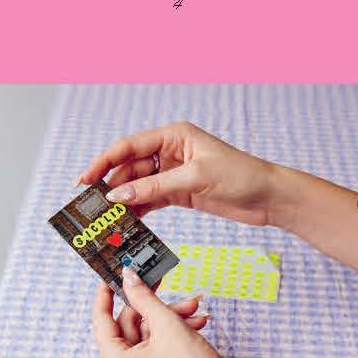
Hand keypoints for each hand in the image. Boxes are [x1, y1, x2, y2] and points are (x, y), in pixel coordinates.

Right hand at [78, 120, 281, 226]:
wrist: (271, 198)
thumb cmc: (242, 176)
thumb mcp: (196, 179)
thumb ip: (155, 187)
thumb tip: (119, 195)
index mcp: (173, 136)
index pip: (128, 147)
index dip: (104, 162)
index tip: (85, 179)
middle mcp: (169, 152)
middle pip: (129, 168)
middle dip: (111, 185)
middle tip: (92, 205)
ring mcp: (172, 173)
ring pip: (137, 185)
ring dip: (122, 200)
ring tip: (106, 217)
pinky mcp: (178, 192)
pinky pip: (149, 199)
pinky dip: (137, 210)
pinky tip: (126, 221)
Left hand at [91, 271, 243, 357]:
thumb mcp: (168, 325)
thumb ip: (144, 298)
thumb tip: (128, 277)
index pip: (101, 320)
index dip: (106, 295)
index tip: (111, 276)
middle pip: (129, 327)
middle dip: (157, 309)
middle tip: (175, 294)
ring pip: (146, 335)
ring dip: (170, 320)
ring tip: (194, 310)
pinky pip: (154, 348)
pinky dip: (172, 335)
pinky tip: (195, 324)